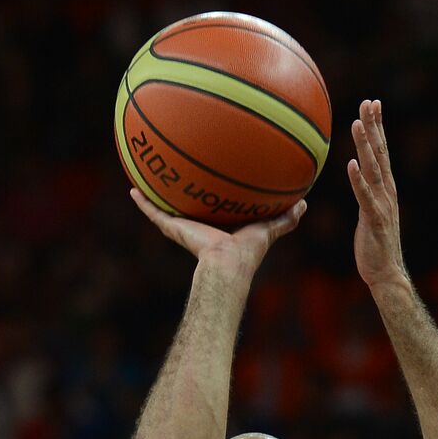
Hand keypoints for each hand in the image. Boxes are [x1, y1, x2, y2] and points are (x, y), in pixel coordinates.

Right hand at [130, 190, 306, 278]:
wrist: (227, 265)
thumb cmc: (248, 252)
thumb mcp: (268, 228)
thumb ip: (285, 219)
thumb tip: (304, 203)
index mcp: (219, 228)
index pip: (213, 210)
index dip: (210, 197)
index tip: (207, 184)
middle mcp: (198, 227)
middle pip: (187, 208)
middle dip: (181, 194)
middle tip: (175, 174)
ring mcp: (183, 229)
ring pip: (166, 209)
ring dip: (155, 195)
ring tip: (145, 176)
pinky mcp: (173, 229)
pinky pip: (154, 213)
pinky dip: (143, 203)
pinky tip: (132, 188)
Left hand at [347, 99, 408, 289]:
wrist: (385, 272)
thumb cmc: (374, 245)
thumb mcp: (369, 212)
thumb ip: (365, 193)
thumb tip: (355, 177)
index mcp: (385, 188)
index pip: (382, 152)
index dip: (378, 127)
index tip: (373, 104)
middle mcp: (387, 192)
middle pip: (380, 153)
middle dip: (375, 126)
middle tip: (368, 102)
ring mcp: (382, 205)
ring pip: (373, 169)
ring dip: (365, 145)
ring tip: (357, 123)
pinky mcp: (375, 220)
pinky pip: (365, 197)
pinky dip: (358, 180)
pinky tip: (351, 164)